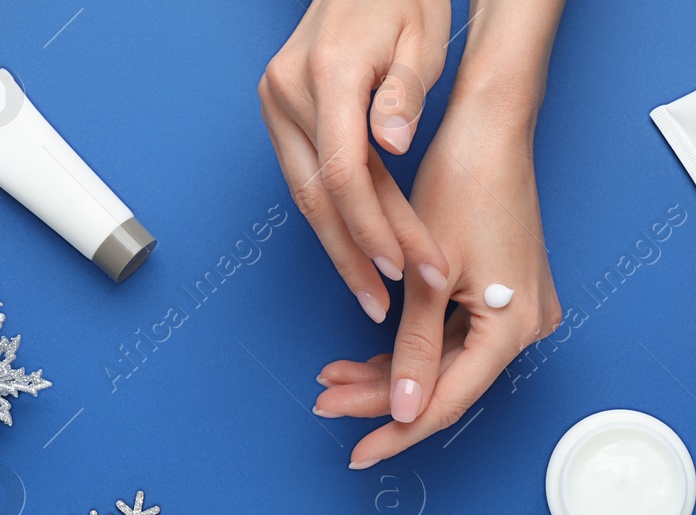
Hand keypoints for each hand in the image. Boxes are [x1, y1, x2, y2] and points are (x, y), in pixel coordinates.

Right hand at [257, 0, 454, 322]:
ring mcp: (274, 104)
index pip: (344, 173)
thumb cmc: (400, 0)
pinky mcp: (277, 113)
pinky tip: (354, 249)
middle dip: (356, 255)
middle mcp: (286, 92)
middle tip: (384, 303)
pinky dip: (331, 216)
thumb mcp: (421, 39)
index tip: (408, 265)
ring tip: (370, 293)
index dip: (376, 228)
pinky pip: (304, 176)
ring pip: (305, 194)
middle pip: (317, 195)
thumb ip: (404, 95)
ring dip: (340, 246)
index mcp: (325, 74)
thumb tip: (390, 145)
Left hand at [314, 89, 562, 468]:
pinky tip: (367, 357)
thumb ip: (414, 348)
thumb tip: (401, 408)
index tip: (358, 452)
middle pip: (443, 382)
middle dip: (381, 396)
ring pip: (443, 360)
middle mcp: (526, 326)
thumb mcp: (427, 278)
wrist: (488, 129)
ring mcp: (516, 311)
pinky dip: (411, 345)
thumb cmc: (463, 187)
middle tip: (326, 403)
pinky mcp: (502, 295)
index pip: (447, 400)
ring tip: (332, 378)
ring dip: (390, 371)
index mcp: (514, 328)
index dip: (398, 430)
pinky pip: (453, 335)